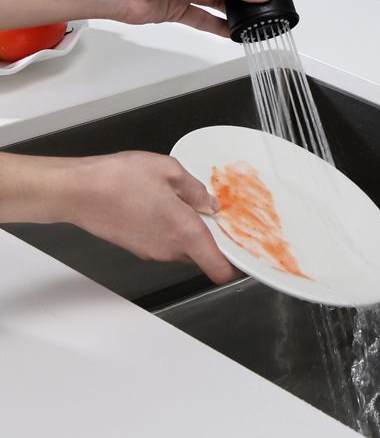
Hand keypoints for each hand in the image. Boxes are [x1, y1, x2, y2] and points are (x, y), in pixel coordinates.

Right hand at [66, 151, 238, 283]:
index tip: (241, 253)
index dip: (233, 264)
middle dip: (210, 236)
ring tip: (182, 200)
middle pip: (202, 254)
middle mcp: (169, 248)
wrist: (80, 192)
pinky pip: (162, 243)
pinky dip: (168, 229)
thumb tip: (209, 202)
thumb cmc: (120, 179)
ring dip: (188, 231)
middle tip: (212, 210)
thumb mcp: (169, 170)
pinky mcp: (136, 248)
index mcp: (185, 231)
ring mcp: (151, 251)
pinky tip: (160, 205)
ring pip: (181, 248)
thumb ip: (195, 189)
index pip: (217, 267)